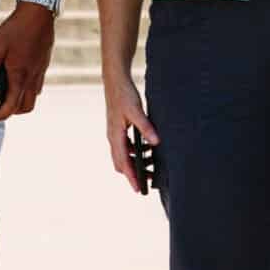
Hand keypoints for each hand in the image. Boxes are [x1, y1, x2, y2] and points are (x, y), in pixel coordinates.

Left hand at [0, 0, 55, 122]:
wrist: (38, 13)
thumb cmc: (15, 29)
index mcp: (19, 76)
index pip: (11, 106)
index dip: (1, 114)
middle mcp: (32, 77)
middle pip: (26, 107)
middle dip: (12, 111)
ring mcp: (40, 71)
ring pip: (33, 96)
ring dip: (21, 100)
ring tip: (7, 91)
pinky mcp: (44, 63)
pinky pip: (38, 84)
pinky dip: (28, 88)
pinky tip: (18, 77)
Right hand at [105, 77, 157, 191]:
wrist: (115, 81)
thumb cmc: (124, 95)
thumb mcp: (136, 111)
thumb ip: (146, 127)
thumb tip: (156, 142)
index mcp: (115, 135)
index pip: (123, 162)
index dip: (131, 176)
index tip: (139, 189)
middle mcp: (113, 137)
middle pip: (121, 163)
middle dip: (134, 173)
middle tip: (149, 180)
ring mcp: (115, 133)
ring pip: (124, 155)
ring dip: (135, 162)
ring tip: (151, 164)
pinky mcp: (119, 129)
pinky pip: (126, 146)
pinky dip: (136, 151)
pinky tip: (147, 149)